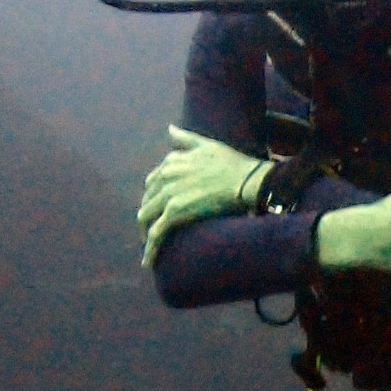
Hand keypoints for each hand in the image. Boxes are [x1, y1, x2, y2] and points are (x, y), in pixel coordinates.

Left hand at [138, 126, 268, 266]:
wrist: (246, 181)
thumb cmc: (232, 163)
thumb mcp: (206, 145)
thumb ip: (185, 139)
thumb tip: (169, 129)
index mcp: (171, 162)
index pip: (153, 181)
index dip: (154, 196)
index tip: (158, 207)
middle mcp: (165, 176)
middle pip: (147, 200)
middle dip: (148, 215)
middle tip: (153, 229)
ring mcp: (168, 195)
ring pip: (146, 217)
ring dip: (145, 232)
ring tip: (150, 245)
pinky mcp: (174, 213)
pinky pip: (156, 233)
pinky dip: (150, 248)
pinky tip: (148, 260)